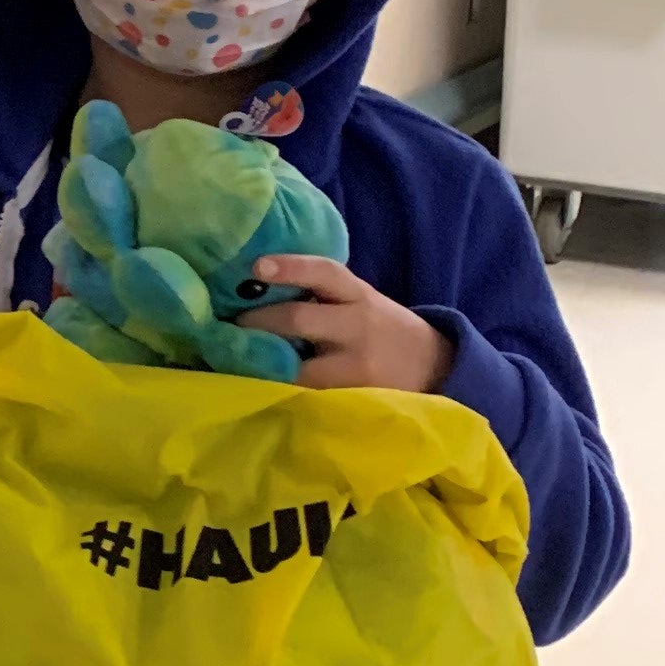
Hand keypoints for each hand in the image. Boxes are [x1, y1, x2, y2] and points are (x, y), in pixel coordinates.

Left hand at [236, 254, 451, 393]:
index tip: (257, 266)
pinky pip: (307, 396)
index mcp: (358, 296)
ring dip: (262, 363)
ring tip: (235, 360)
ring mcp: (355, 367)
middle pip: (300, 319)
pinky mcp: (352, 399)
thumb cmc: (381, 329)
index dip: (291, 267)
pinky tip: (259, 387)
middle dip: (258, 321)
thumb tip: (256, 286)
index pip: (325, 273)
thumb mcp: (361, 302)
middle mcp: (358, 327)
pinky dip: (280, 390)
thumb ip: (322, 295)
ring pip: (298, 367)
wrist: (434, 367)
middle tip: (229, 324)